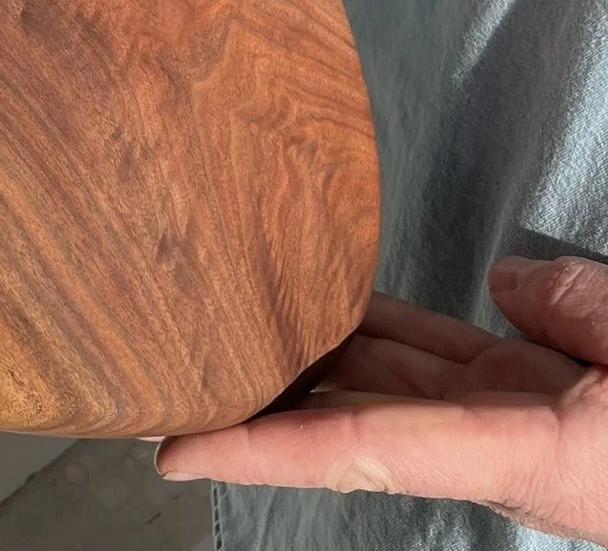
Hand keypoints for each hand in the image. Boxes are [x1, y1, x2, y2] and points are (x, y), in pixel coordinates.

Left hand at [156, 257, 607, 541]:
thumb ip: (575, 309)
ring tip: (235, 317)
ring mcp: (519, 416)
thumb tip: (509, 287)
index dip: (261, 448)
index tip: (174, 448)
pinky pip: (450, 354)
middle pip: (358, 412)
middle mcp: (499, 443)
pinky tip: (339, 300)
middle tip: (177, 365)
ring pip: (395, 376)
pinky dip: (392, 327)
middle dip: (272, 396)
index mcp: (520, 454)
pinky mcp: (543, 393)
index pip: (360, 447)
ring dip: (318, 353)